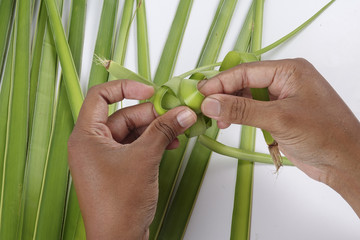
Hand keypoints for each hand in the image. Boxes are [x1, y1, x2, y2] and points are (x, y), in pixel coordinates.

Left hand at [68, 80, 196, 238]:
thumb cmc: (119, 204)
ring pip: (132, 131)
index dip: (125, 88)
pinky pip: (135, 146)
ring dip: (155, 129)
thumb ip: (163, 130)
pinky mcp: (116, 168)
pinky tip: (169, 143)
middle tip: (175, 113)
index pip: (101, 96)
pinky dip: (152, 143)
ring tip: (177, 130)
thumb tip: (183, 112)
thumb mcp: (144, 158)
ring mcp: (104, 157)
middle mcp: (92, 144)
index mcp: (86, 136)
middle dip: (151, 114)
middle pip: (123, 115)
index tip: (149, 90)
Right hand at [199, 58, 359, 216]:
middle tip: (203, 107)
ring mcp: (281, 98)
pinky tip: (229, 123)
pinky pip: (252, 110)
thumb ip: (242, 109)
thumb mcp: (279, 118)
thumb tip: (211, 103)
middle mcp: (284, 81)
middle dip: (223, 95)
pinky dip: (239, 116)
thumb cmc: (325, 135)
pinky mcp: (278, 115)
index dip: (220, 82)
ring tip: (216, 119)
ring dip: (229, 107)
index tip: (200, 93)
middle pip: (243, 83)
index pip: (245, 72)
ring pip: (246, 97)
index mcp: (289, 71)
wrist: (345, 162)